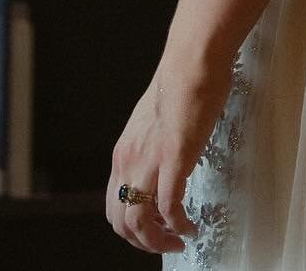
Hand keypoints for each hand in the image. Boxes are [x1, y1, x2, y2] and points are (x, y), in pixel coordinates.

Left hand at [108, 59, 230, 254]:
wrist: (191, 62)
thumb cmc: (181, 82)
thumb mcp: (154, 120)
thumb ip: (153, 144)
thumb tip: (164, 158)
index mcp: (124, 151)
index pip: (114, 206)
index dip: (132, 228)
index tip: (153, 231)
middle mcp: (129, 159)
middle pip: (122, 221)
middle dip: (145, 242)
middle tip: (167, 242)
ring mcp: (148, 161)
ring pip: (140, 223)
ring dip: (159, 242)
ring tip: (178, 240)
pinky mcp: (173, 159)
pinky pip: (169, 208)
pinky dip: (179, 225)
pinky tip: (191, 226)